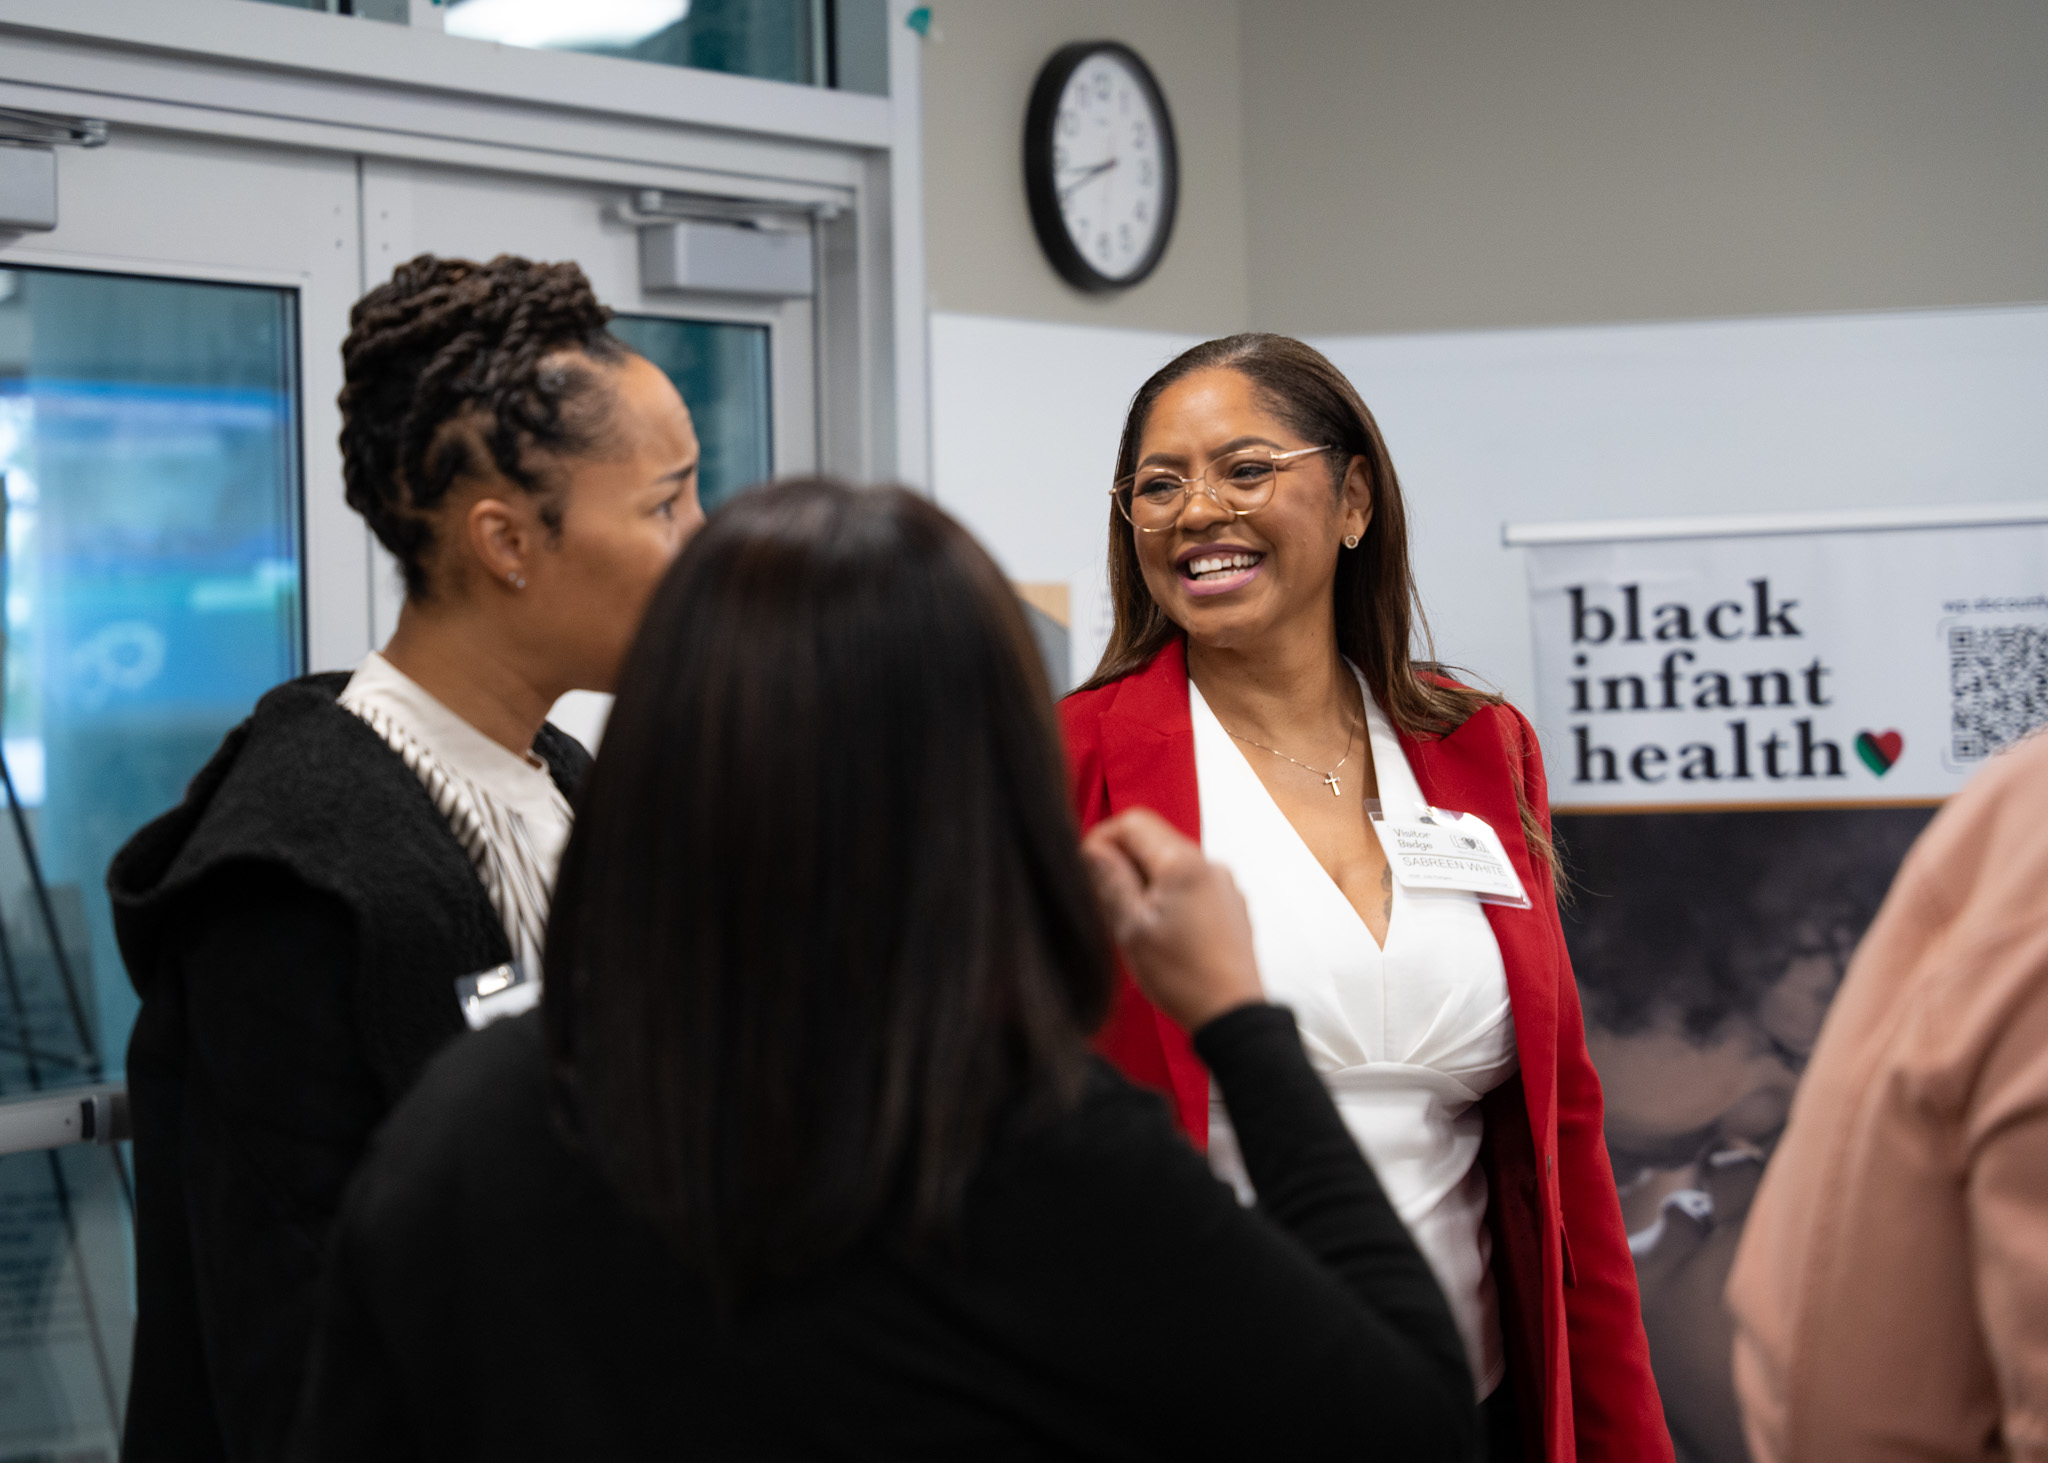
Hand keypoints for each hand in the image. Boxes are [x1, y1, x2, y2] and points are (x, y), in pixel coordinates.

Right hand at [1082, 808, 1264, 1031]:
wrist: (1231, 1013)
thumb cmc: (1181, 976)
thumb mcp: (1131, 929)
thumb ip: (1111, 881)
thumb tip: (1093, 849)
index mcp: (1182, 863)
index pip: (1133, 822)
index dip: (1103, 838)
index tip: (1088, 868)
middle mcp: (1209, 864)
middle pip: (1155, 840)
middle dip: (1125, 862)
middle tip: (1109, 902)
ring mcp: (1224, 884)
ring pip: (1173, 863)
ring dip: (1148, 881)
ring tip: (1136, 922)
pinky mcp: (1231, 904)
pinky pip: (1192, 883)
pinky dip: (1171, 895)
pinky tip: (1164, 931)